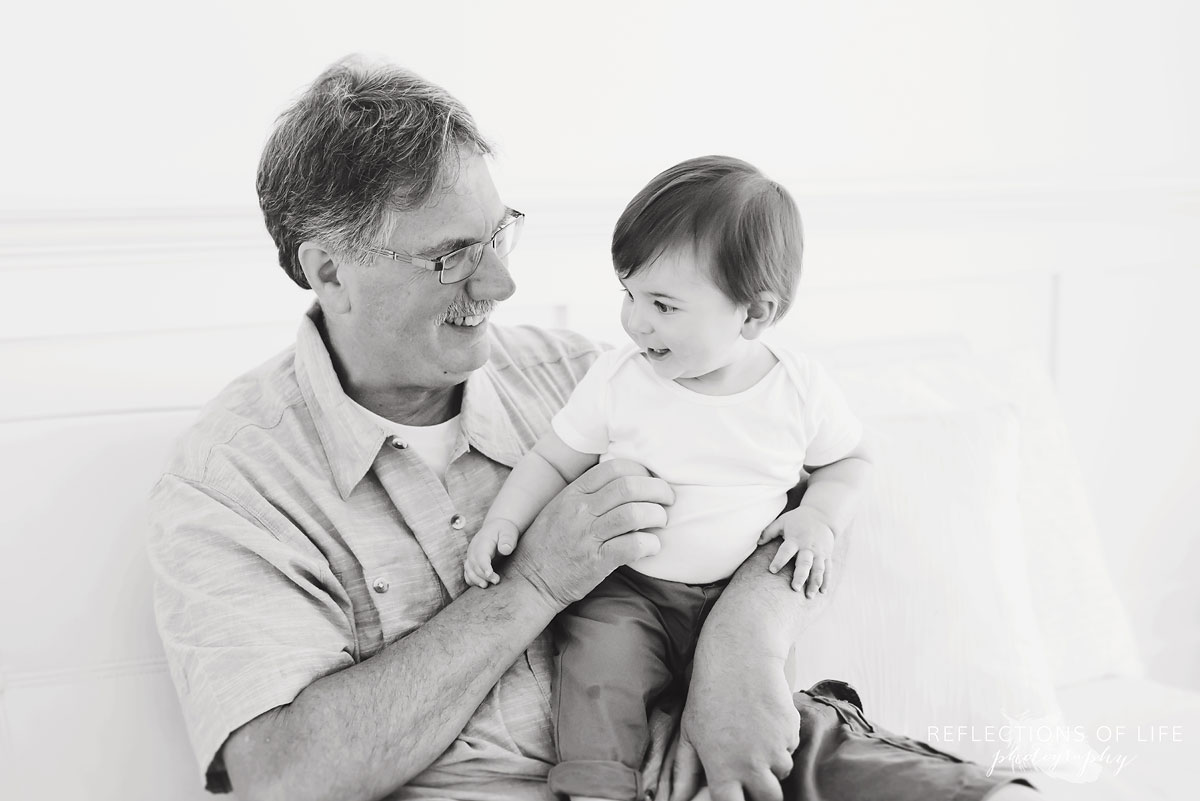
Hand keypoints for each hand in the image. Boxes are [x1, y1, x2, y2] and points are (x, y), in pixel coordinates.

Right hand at [464, 518, 519, 588]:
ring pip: (469, 569)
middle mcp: (473, 549)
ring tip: (486, 586)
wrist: (497, 528)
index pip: (481, 555)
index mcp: (482, 541)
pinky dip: (472, 580)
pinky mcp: (472, 562)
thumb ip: (507, 540)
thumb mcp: (509, 532)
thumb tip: (505, 550)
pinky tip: (481, 584)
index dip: (484, 566)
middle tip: (496, 581)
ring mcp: (471, 556)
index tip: (489, 574)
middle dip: (483, 575)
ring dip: (475, 579)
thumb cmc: (504, 531)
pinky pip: (468, 572)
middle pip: (474, 564)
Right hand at [506, 459, 672, 608]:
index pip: (613, 468)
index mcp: (572, 494)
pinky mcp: (595, 562)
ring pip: (633, 514)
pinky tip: (653, 546)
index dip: (640, 471)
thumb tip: (624, 484)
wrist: (529, 581)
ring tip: (661, 521)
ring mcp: (587, 536)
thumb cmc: (547, 544)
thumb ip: (587, 495)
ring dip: (656, 515)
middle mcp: (579, 510)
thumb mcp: (560, 509)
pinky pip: (631, 546)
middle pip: (628, 487)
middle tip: (668, 499)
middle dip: (656, 490)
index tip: (650, 481)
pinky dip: (650, 544)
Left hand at [670, 650, 798, 800]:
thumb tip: (677, 797)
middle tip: (753, 774)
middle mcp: (751, 764)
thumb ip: (686, 770)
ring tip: (753, 735)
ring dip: (773, 763)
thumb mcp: (691, 732)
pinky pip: (791, 747)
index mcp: (722, 768)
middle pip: (769, 798)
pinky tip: (764, 718)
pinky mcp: (792, 730)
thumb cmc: (709, 694)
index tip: (737, 795)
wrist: (741, 657)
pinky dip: (782, 741)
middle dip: (764, 791)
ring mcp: (775, 747)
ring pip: (782, 771)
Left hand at [757, 507, 834, 597]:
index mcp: (796, 539)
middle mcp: (808, 547)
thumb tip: (757, 543)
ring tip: (809, 595)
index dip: (779, 560)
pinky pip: (828, 570)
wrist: (822, 515)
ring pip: (818, 569)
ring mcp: (819, 552)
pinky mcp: (827, 556)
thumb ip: (769, 531)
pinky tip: (822, 592)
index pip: (786, 551)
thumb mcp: (782, 521)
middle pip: (805, 563)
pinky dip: (826, 581)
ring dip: (814, 583)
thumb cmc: (798, 520)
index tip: (772, 570)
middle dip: (800, 576)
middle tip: (794, 588)